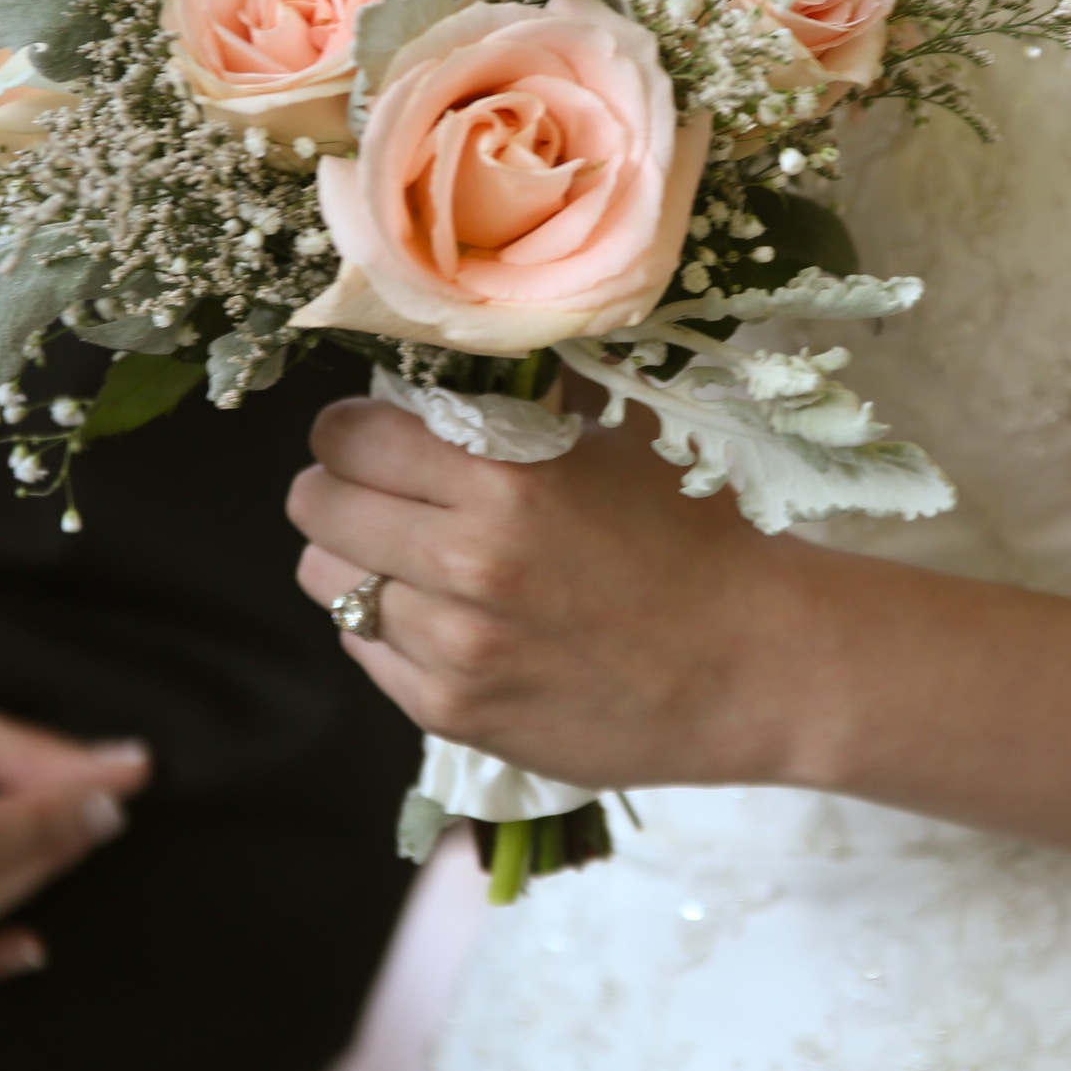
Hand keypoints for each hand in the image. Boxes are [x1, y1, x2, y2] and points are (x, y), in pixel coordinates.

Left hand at [287, 394, 812, 792]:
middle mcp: (467, 564)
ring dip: (362, 567)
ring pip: (331, 586)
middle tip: (377, 497)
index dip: (351, 432)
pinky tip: (453, 623)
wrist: (754, 666)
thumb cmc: (697, 543)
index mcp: (505, 481)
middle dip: (338, 493)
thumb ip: (530, 402)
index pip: (348, 438)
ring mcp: (457, 648)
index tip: (371, 438)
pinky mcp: (456, 715)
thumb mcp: (620, 445)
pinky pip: (369, 655)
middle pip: (316, 509)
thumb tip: (456, 355)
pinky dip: (394, 634)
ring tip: (416, 565)